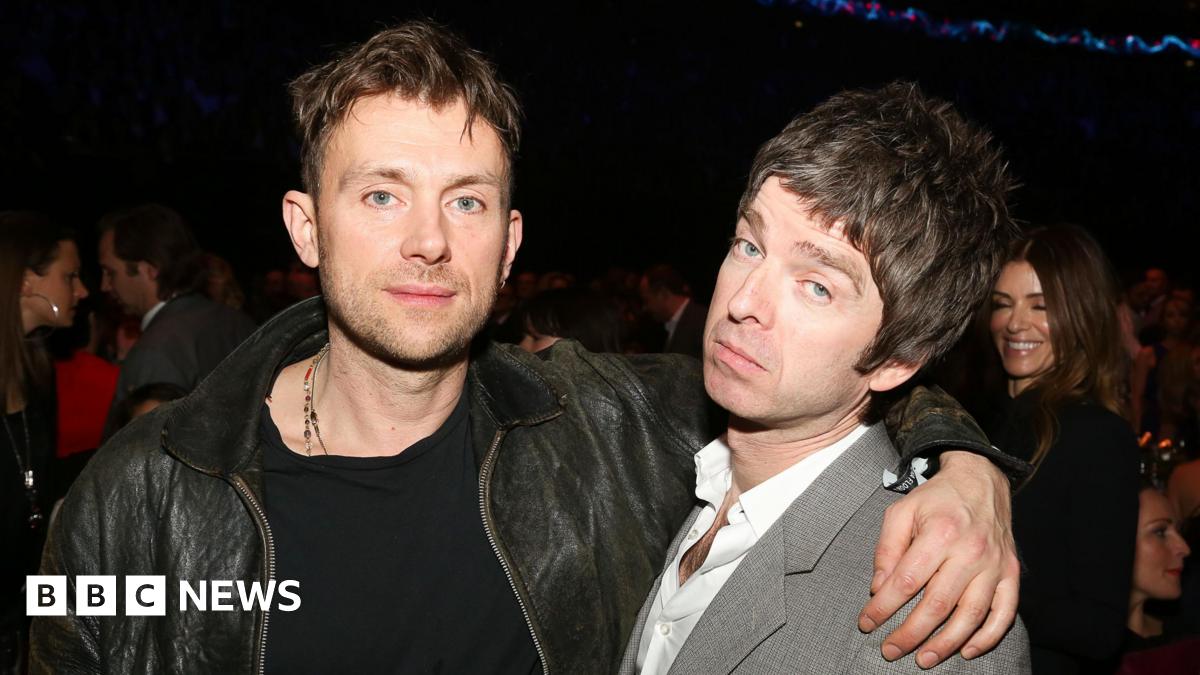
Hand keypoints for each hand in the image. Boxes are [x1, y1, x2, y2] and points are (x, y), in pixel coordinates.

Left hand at [858, 451, 1019, 667]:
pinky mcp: (1010, 573)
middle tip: (890, 651)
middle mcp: (971, 552)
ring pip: (970, 615)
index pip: (906, 581)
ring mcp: (995, 565)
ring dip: (946, 644)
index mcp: (940, 533)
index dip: (884, 607)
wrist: (981, 480)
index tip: (867, 623)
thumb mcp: (901, 511)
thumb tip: (879, 589)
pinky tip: (967, 651)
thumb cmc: (936, 499)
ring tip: (923, 659)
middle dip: (910, 634)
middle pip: (938, 605)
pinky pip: (1004, 613)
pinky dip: (988, 637)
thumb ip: (887, 549)